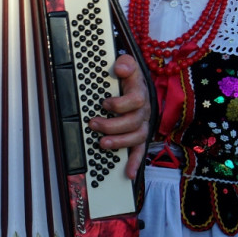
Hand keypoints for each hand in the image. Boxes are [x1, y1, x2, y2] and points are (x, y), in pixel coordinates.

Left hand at [89, 54, 151, 178]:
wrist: (136, 84)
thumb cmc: (128, 77)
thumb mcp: (127, 64)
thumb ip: (125, 63)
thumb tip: (120, 69)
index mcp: (140, 94)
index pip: (136, 100)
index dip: (120, 104)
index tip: (104, 103)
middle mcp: (143, 111)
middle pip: (133, 122)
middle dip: (112, 125)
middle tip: (93, 124)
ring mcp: (141, 125)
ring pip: (136, 137)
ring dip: (119, 142)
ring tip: (102, 143)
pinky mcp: (138, 136)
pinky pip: (139, 151)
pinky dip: (135, 163)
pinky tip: (129, 173)